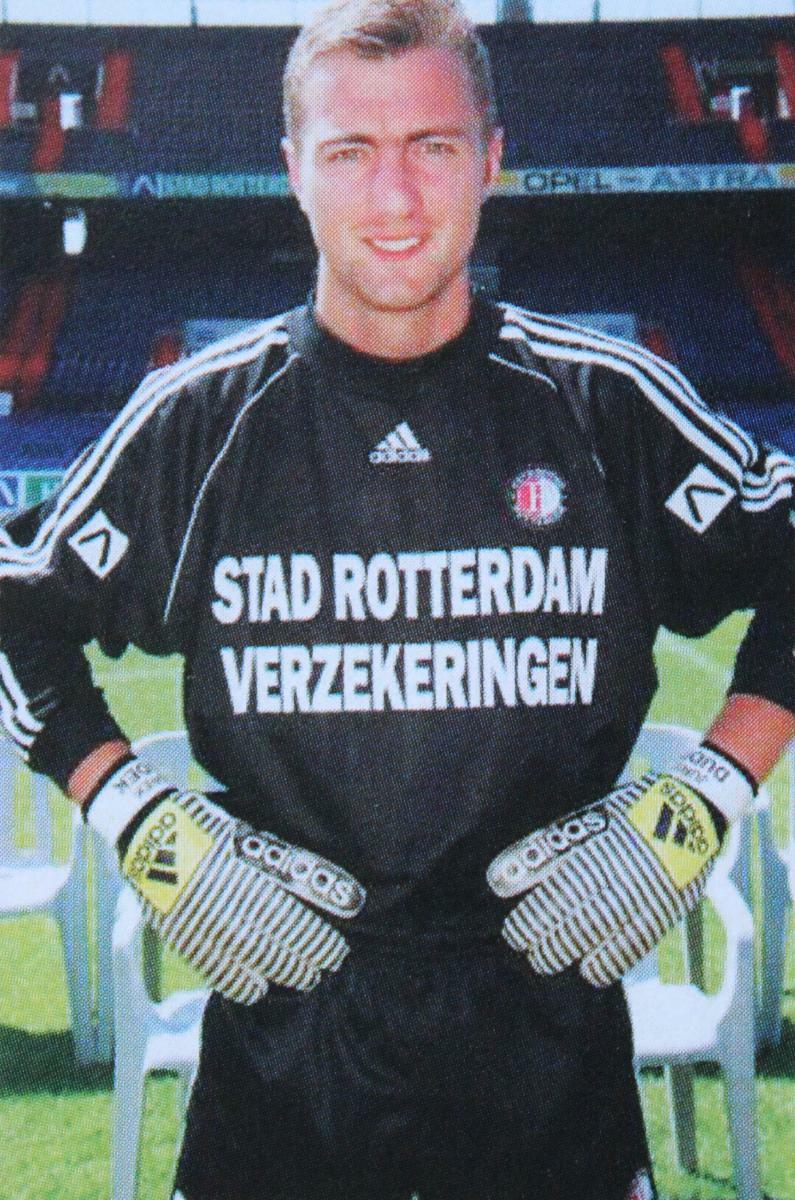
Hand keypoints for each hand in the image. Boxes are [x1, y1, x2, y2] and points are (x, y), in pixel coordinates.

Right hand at [86, 757, 364, 1002]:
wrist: (150, 830)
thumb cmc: (209, 826)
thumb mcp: (249, 836)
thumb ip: (280, 864)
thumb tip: (319, 885)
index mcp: (247, 878)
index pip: (292, 922)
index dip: (317, 942)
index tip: (336, 950)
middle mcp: (227, 906)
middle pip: (274, 947)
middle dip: (303, 962)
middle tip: (323, 969)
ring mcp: (201, 925)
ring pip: (247, 962)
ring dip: (278, 974)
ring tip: (301, 980)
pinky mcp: (180, 935)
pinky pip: (213, 968)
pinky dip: (237, 983)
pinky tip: (256, 990)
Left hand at [487, 745, 752, 986]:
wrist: (690, 810)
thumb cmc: (625, 815)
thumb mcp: (583, 823)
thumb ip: (541, 852)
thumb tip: (497, 882)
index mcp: (595, 851)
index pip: (554, 897)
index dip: (531, 922)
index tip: (514, 935)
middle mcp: (619, 876)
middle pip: (576, 921)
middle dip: (548, 944)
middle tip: (531, 954)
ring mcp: (645, 896)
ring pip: (602, 936)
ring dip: (571, 953)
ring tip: (549, 961)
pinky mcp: (666, 911)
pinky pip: (635, 945)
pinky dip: (610, 962)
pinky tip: (591, 970)